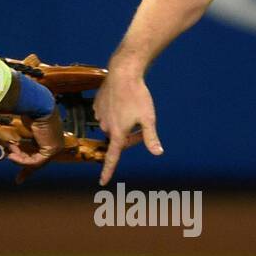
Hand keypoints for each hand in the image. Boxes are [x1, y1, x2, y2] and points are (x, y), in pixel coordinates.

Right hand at [3, 108, 66, 171]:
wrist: (37, 103)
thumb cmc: (29, 109)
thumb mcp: (23, 125)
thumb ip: (19, 138)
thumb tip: (8, 149)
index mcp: (49, 135)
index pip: (40, 153)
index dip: (28, 162)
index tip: (21, 176)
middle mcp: (55, 141)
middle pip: (40, 161)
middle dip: (27, 170)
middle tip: (19, 180)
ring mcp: (55, 146)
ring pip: (36, 162)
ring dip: (21, 161)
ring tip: (10, 156)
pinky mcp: (52, 149)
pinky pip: (36, 161)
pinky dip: (24, 161)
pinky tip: (12, 156)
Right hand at [95, 67, 161, 184]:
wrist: (122, 72)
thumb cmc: (137, 95)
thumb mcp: (148, 118)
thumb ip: (151, 138)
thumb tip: (158, 153)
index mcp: (117, 133)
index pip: (112, 157)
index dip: (107, 171)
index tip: (102, 182)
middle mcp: (105, 127)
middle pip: (119, 139)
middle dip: (129, 137)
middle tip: (142, 125)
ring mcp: (99, 115)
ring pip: (113, 126)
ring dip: (122, 124)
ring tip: (132, 109)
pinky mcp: (97, 105)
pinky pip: (106, 114)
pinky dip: (115, 112)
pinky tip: (122, 101)